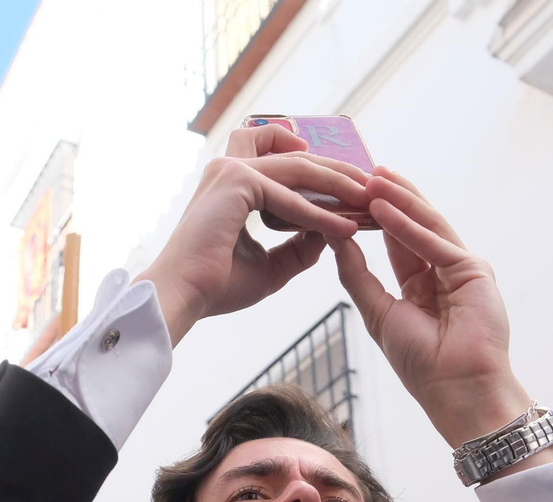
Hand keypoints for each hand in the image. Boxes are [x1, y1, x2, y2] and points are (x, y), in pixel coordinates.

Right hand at [136, 124, 366, 344]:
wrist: (183, 296)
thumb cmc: (216, 285)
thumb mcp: (271, 265)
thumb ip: (299, 247)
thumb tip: (331, 234)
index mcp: (231, 183)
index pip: (276, 154)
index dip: (311, 158)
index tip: (342, 176)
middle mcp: (229, 169)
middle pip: (294, 154)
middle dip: (336, 169)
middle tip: (368, 184)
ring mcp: (231, 171)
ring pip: (298, 167)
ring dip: (337, 183)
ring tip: (367, 200)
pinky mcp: (237, 182)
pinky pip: (289, 196)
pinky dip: (319, 213)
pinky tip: (344, 227)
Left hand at [330, 168, 545, 455]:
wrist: (455, 389)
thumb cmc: (420, 362)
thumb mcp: (377, 312)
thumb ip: (357, 274)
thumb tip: (335, 238)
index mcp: (422, 284)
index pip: (396, 240)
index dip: (373, 217)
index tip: (350, 194)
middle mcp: (443, 271)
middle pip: (413, 225)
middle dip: (388, 197)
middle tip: (363, 170)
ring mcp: (461, 268)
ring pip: (426, 225)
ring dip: (399, 201)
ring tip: (373, 177)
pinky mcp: (473, 271)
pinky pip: (436, 243)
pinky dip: (410, 226)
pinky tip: (386, 209)